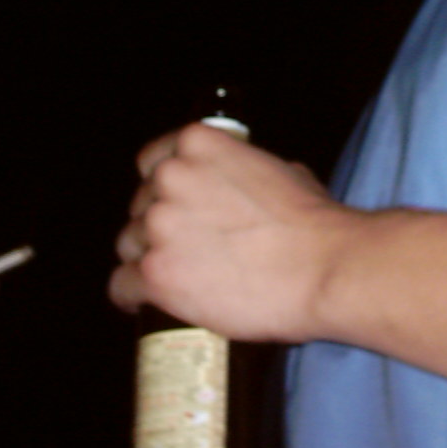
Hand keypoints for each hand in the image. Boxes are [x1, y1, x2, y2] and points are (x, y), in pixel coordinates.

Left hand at [109, 121, 350, 340]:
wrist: (325, 270)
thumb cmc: (313, 223)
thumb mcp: (282, 170)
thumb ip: (244, 170)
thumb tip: (239, 185)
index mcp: (197, 144)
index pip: (151, 163)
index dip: (162, 189)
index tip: (174, 207)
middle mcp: (170, 178)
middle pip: (141, 207)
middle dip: (159, 227)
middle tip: (188, 250)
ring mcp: (159, 226)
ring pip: (129, 246)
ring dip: (149, 260)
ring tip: (179, 279)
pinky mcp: (156, 275)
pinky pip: (121, 287)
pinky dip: (132, 297)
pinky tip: (146, 303)